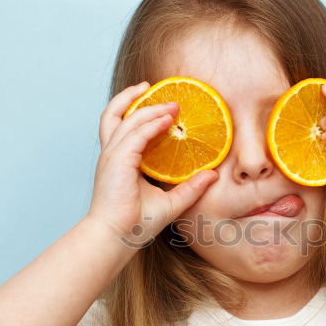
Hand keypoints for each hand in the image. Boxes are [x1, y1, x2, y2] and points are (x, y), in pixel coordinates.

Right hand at [86, 82, 217, 246]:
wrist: (117, 237)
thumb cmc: (136, 223)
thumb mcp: (172, 201)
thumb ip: (191, 187)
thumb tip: (213, 175)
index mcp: (120, 162)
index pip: (123, 128)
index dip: (138, 112)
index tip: (159, 104)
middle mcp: (113, 155)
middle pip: (114, 114)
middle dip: (133, 98)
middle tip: (157, 89)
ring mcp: (112, 156)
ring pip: (127, 119)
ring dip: (149, 107)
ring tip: (170, 102)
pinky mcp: (118, 160)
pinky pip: (136, 134)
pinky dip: (152, 124)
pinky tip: (168, 120)